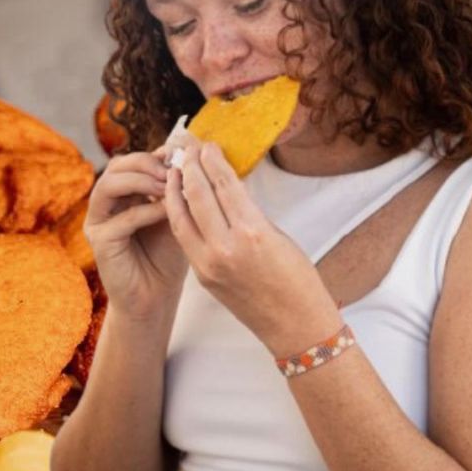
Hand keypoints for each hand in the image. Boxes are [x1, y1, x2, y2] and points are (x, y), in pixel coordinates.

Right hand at [84, 148, 188, 318]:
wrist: (157, 296)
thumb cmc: (167, 255)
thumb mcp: (176, 215)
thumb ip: (175, 188)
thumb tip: (183, 154)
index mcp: (123, 194)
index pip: (131, 161)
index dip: (155, 156)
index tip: (182, 159)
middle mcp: (106, 204)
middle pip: (116, 167)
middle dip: (146, 164)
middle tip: (173, 171)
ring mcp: (98, 222)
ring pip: (108, 186)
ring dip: (141, 182)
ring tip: (168, 187)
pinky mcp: (100, 242)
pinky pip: (119, 220)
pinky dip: (145, 211)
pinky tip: (167, 212)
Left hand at [162, 142, 341, 356]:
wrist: (295, 325)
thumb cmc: (298, 280)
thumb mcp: (277, 236)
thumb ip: (248, 213)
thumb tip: (226, 189)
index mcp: (253, 231)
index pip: (224, 184)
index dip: (212, 159)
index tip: (207, 145)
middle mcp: (227, 246)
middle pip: (198, 194)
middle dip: (189, 167)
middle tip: (186, 149)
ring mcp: (210, 263)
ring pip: (181, 216)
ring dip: (174, 190)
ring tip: (173, 170)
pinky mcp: (202, 277)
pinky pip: (185, 238)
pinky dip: (179, 216)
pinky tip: (177, 202)